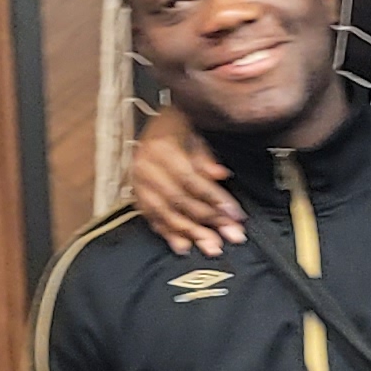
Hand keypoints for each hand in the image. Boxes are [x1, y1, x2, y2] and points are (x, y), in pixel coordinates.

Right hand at [126, 106, 242, 256]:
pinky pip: (152, 218)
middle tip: (230, 234)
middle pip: (179, 200)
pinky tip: (183, 246)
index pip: (190, 178)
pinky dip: (168, 233)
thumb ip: (206, 157)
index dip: (214, 198)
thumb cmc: (180, 128)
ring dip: (191, 232)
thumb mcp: (195, 133)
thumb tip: (220, 175)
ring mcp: (139, 183)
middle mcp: (146, 167)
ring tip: (212, 246)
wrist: (155, 125)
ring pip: (165, 213)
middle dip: (208, 220)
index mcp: (162, 148)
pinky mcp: (136, 195)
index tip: (234, 213)